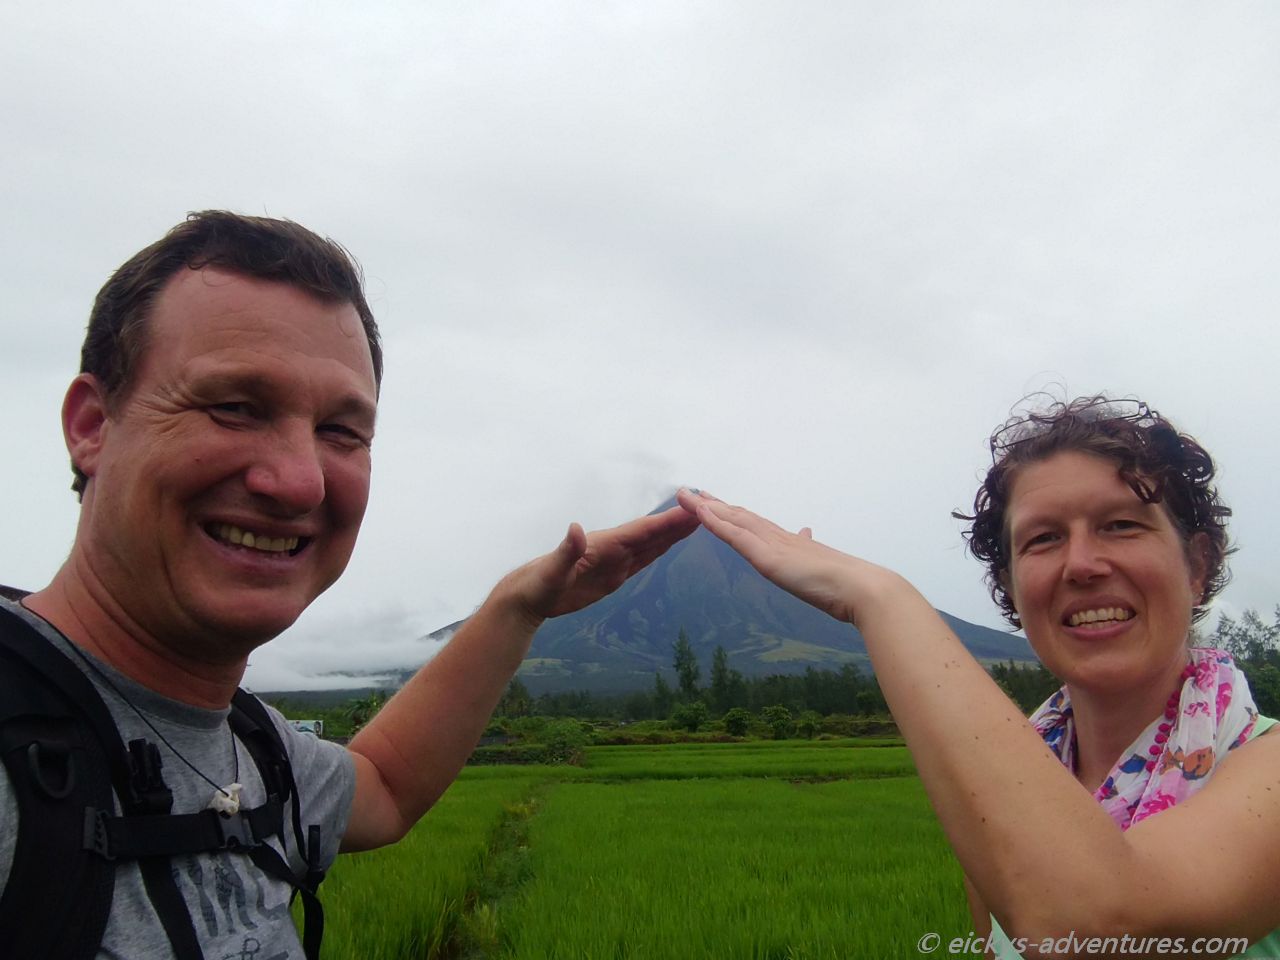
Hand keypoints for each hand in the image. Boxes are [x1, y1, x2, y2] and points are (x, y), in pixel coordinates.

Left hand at [503, 505, 700, 623]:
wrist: (528, 596)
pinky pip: (641, 560)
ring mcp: (614, 561)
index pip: (639, 532)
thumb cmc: (537, 584)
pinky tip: (669, 543)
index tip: (688, 510)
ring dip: (672, 533)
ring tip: (697, 520)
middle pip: (651, 534)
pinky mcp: (613, 575)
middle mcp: (612, 549)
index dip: (665, 522)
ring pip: (650, 545)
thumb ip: (566, 550)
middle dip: (677, 522)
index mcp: (602, 545)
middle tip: (705, 507)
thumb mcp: (551, 571)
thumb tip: (576, 528)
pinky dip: (658, 549)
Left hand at [676, 488, 883, 624]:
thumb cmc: (847, 584)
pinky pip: (735, 535)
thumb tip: (806, 532)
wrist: (861, 588)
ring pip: (734, 519)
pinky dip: (716, 522)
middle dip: (715, 504)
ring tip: (686, 495)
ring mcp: (773, 544)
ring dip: (707, 506)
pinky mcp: (768, 556)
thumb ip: (810, 552)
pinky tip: (700, 512)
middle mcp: (780, 537)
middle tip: (693, 492)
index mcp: (791, 543)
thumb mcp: (822, 568)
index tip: (717, 504)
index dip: (734, 513)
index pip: (756, 524)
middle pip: (741, 515)